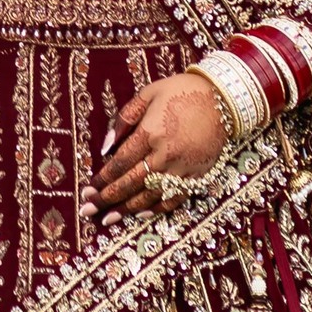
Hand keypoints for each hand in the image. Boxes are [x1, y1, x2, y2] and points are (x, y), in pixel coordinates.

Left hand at [97, 71, 226, 217]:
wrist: (224, 99)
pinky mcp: (197, 176)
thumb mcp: (147, 94)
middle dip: (107, 199)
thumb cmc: (181, 91)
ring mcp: (182, 168)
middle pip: (130, 184)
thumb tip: (105, 147)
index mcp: (151, 133)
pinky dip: (156, 209)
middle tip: (88, 211)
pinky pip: (174, 198)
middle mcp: (165, 155)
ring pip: (150, 196)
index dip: (102, 179)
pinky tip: (140, 216)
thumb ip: (124, 118)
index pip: (120, 163)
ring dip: (127, 210)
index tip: (87, 190)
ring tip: (108, 220)